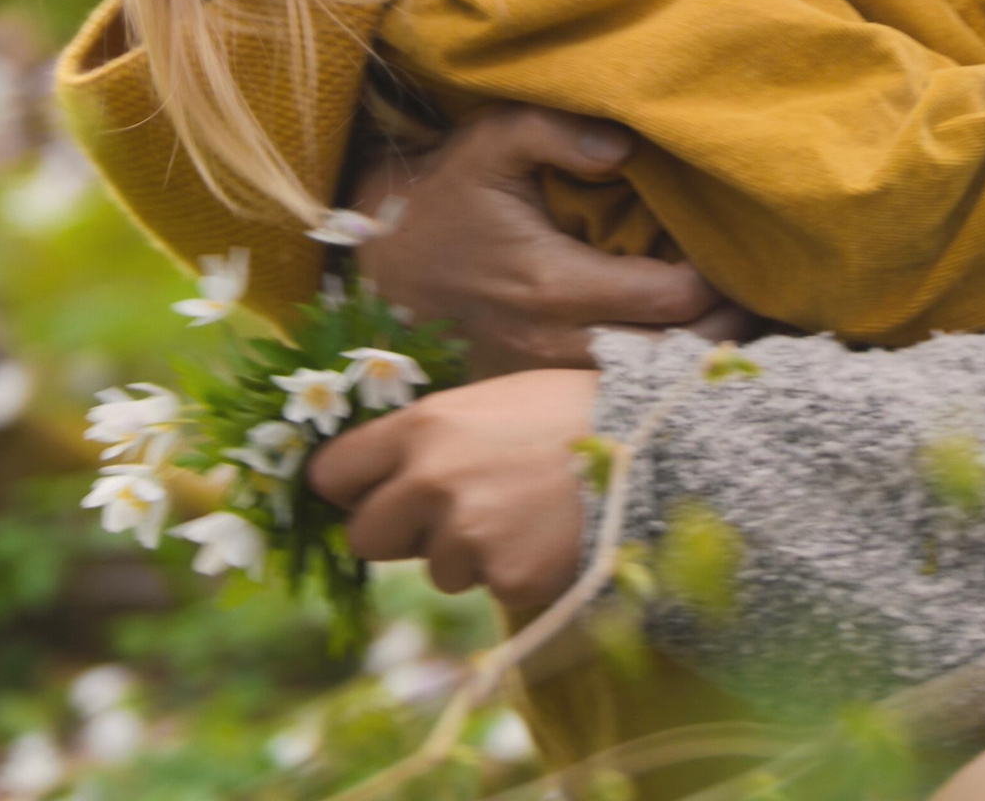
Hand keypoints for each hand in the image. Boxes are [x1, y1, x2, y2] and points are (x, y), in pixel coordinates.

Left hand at [308, 369, 596, 611]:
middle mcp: (431, 479)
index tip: (371, 494)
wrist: (652, 446)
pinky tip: (547, 535)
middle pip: (364, 536)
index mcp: (425, 426)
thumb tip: (391, 470)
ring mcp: (465, 533)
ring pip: (432, 568)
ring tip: (523, 513)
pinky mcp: (503, 577)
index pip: (333, 472)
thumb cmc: (573, 411)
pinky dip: (511, 570)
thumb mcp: (495, 398)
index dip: (351, 488)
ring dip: (466, 553)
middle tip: (449, 515)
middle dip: (400, 533)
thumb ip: (435, 435)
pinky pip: (485, 586)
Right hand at [351, 104, 753, 375]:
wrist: (388, 261)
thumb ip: (555, 131)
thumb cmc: (449, 194)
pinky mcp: (538, 386)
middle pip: (670, 360)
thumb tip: (625, 146)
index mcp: (557, 284)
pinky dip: (653, 378)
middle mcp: (557, 342)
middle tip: (763, 304)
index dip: (720, 284)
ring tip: (739, 330)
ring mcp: (546, 373)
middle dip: (723, 336)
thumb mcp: (493, 140)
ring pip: (642, 384)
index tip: (746, 257)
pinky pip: (609, 392)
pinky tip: (686, 353)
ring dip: (693, 362)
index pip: (671, 302)